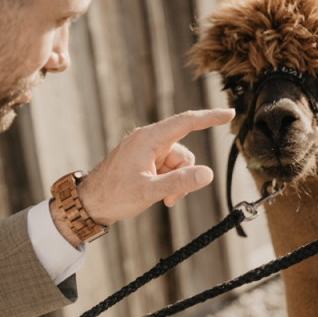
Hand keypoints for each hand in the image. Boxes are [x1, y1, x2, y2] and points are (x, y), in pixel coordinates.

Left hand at [77, 108, 234, 224]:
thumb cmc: (113, 195)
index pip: (186, 122)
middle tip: (173, 198)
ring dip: (176, 182)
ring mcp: (146, 150)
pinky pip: (168, 168)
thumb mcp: (149, 191)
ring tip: (162, 198)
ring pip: (178, 163)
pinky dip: (168, 182)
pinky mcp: (145, 160)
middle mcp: (148, 140)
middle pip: (184, 152)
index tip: (228, 113)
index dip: (209, 117)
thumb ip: (180, 182)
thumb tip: (208, 174)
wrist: (89, 204)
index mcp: (148, 139)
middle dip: (184, 175)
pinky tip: (158, 195)